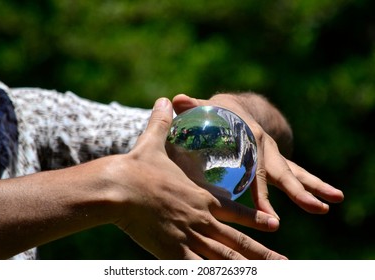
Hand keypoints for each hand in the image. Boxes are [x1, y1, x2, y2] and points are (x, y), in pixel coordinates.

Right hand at [113, 98, 286, 258]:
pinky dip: (213, 276)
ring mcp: (189, 236)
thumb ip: (161, 123)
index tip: (274, 224)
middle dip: (262, 252)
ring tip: (269, 274)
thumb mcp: (152, 142)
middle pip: (237, 240)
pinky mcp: (172, 251)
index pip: (234, 210)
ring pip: (225, 258)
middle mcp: (200, 218)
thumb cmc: (136, 167)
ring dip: (248, 268)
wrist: (118, 187)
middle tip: (285, 262)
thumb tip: (165, 100)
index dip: (255, 218)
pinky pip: (198, 269)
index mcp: (199, 196)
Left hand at [171, 94, 343, 217]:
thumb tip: (176, 99)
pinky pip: (296, 173)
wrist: (237, 108)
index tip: (264, 212)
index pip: (255, 169)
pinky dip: (311, 185)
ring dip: (313, 189)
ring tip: (332, 203)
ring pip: (294, 173)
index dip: (259, 191)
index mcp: (250, 137)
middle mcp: (266, 146)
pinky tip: (326, 200)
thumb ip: (193, 106)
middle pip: (281, 172)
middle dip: (297, 192)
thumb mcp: (207, 108)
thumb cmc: (217, 113)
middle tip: (315, 208)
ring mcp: (273, 153)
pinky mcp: (275, 159)